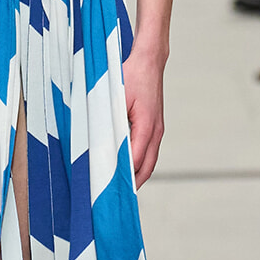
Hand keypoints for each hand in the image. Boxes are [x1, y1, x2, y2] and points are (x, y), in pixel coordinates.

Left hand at [123, 45, 164, 185]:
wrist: (149, 61)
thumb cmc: (132, 75)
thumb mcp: (115, 97)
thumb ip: (110, 122)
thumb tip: (102, 143)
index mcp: (147, 126)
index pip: (135, 160)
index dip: (123, 177)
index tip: (110, 189)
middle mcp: (156, 131)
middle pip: (146, 168)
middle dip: (132, 184)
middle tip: (115, 198)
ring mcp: (157, 130)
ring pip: (149, 162)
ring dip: (136, 176)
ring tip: (120, 189)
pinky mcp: (155, 127)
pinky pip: (148, 152)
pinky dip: (139, 163)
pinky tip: (126, 168)